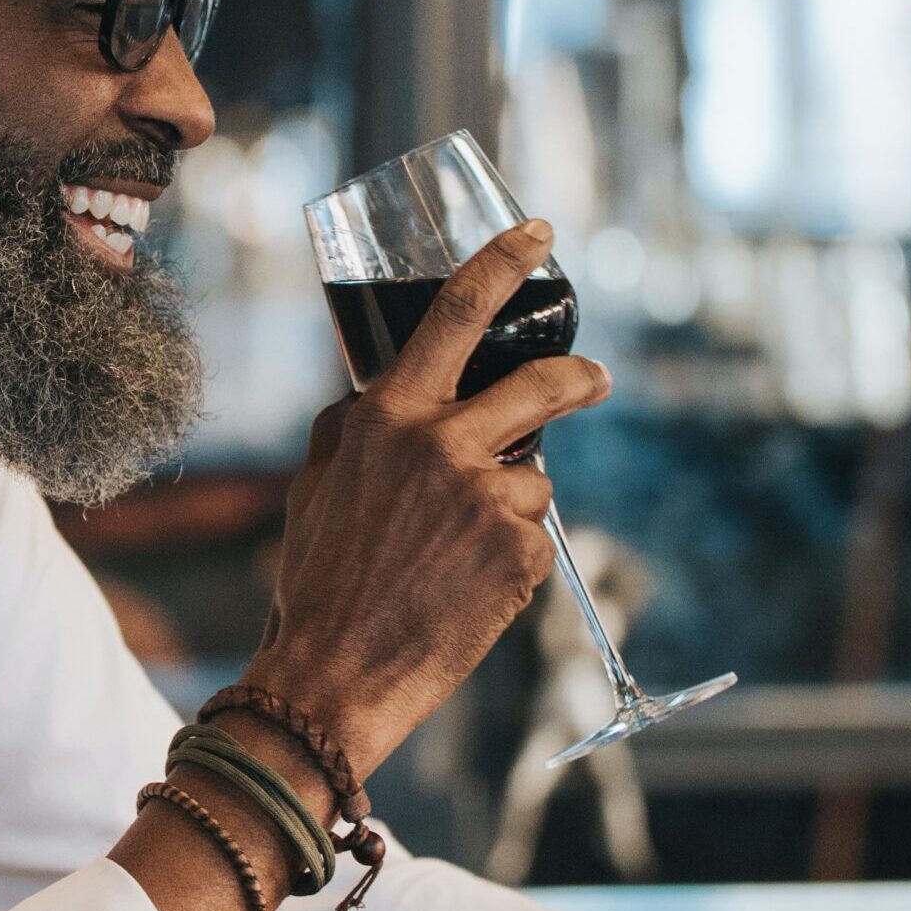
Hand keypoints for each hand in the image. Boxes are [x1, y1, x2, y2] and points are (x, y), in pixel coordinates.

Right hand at [244, 220, 610, 776]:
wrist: (332, 677)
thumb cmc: (317, 583)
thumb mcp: (316, 485)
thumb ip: (353, 430)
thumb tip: (375, 400)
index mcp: (385, 417)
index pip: (454, 313)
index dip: (504, 263)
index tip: (540, 234)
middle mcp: (440, 445)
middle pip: (542, 384)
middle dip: (579, 376)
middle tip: (595, 378)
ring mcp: (486, 498)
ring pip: (533, 476)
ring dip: (509, 505)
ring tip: (457, 557)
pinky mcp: (518, 554)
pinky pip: (532, 536)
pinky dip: (509, 558)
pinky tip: (465, 589)